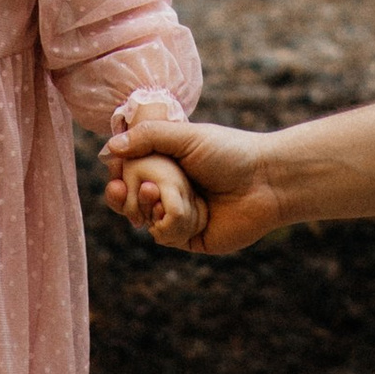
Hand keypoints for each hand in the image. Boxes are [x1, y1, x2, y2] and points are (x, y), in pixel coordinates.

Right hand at [99, 93, 276, 258]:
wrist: (265, 182)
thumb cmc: (229, 152)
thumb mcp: (186, 136)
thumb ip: (148, 137)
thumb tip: (109, 148)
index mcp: (166, 164)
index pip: (127, 173)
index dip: (116, 176)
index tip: (114, 174)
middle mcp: (168, 190)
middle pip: (128, 201)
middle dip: (123, 197)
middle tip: (126, 189)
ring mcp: (177, 214)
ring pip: (142, 220)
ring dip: (148, 208)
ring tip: (158, 195)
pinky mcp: (189, 237)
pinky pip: (163, 236)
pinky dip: (169, 225)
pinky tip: (187, 212)